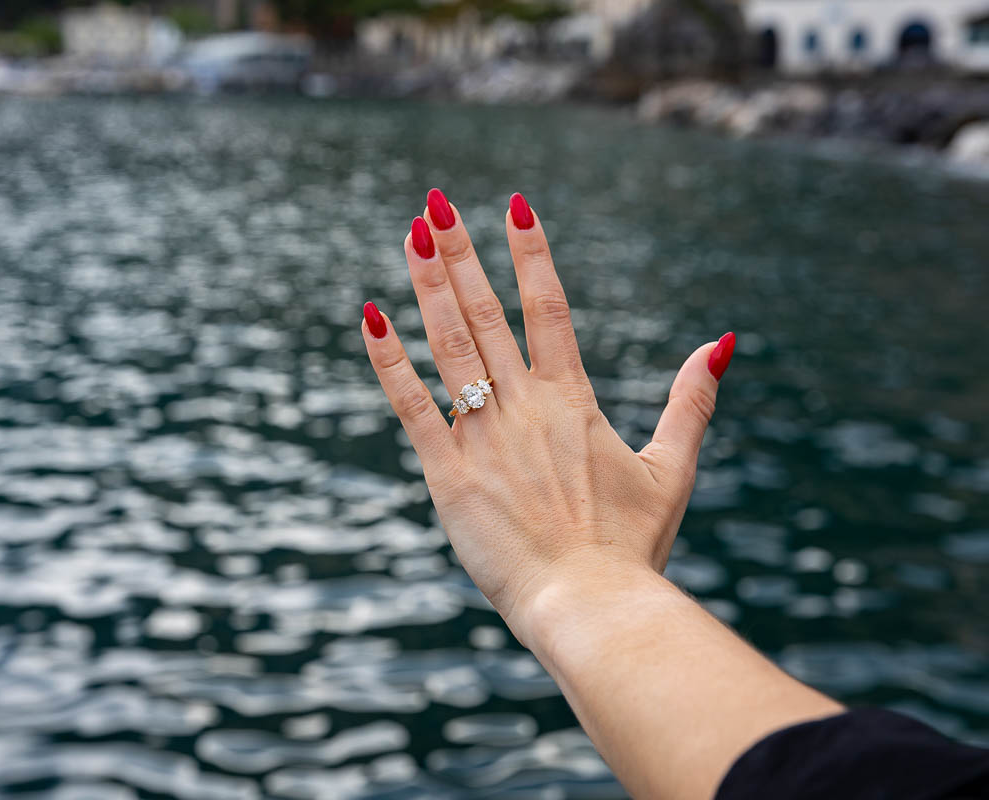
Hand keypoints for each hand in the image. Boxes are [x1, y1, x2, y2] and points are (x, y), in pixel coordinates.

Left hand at [362, 189, 735, 646]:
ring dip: (428, 287)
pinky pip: (410, 404)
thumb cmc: (631, 545)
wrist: (590, 603)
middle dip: (460, 254)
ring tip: (408, 235)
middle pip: (487, 313)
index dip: (531, 253)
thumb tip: (722, 342)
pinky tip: (371, 316)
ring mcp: (482, 436)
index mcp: (573, 401)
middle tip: (435, 203)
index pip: (549, 307)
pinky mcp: (446, 472)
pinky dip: (390, 359)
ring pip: (449, 345)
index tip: (513, 205)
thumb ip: (692, 402)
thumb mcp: (671, 468)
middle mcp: (524, 406)